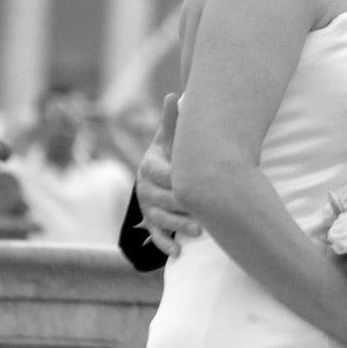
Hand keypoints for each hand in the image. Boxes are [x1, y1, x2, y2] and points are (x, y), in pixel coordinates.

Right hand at [134, 93, 200, 256]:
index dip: (176, 179)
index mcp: (149, 166)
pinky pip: (155, 236)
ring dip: (177, 227)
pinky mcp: (151, 222)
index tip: (192, 183)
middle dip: (180, 207)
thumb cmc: (172, 151)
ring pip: (159, 219)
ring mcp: (147, 207)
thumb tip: (173, 95)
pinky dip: (165, 244)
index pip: (160, 174)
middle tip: (201, 213)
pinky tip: (179, 252)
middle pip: (161, 200)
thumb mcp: (171, 137)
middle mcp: (145, 188)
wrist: (161, 170)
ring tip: (198, 231)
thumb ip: (172, 120)